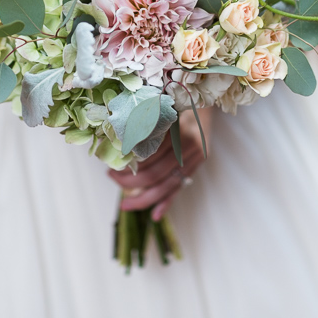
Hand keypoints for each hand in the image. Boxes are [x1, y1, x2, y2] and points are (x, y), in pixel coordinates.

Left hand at [108, 107, 211, 221]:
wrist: (206, 102)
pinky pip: (179, 188)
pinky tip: (155, 215)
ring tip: (125, 203)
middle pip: (155, 173)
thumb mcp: (164, 106)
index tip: (112, 166)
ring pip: (166, 185)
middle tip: (112, 178)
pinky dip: (167, 202)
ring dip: (144, 198)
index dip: (128, 165)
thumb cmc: (179, 102)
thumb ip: (148, 122)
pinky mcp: (196, 167)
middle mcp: (188, 147)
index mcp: (178, 131)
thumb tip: (118, 138)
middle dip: (131, 182)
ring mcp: (194, 159)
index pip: (149, 156)